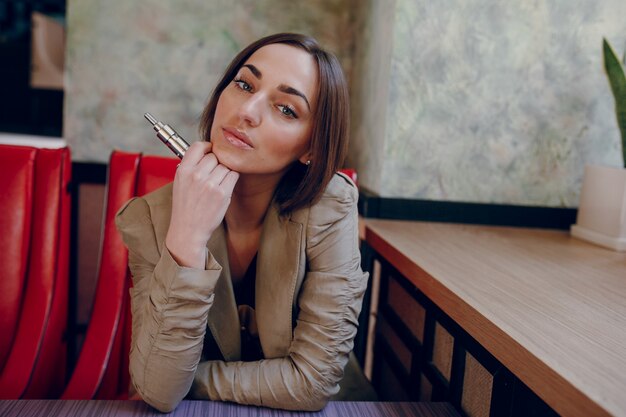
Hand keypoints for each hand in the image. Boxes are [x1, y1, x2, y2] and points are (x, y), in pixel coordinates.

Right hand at [165, 141, 238, 267]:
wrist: (188, 230)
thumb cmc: (185, 206)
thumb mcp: (180, 182)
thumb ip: (191, 166)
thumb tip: (208, 151)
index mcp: (183, 170)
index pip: (198, 146)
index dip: (207, 147)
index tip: (211, 151)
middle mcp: (196, 175)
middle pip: (215, 156)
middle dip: (217, 163)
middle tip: (214, 174)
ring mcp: (210, 184)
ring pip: (226, 166)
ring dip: (225, 172)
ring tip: (217, 183)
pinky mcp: (222, 193)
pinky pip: (233, 175)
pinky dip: (232, 179)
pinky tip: (225, 186)